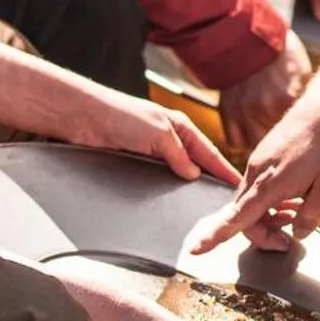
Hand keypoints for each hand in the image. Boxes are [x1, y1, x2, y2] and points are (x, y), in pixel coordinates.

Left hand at [74, 91, 241, 186]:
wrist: (82, 118)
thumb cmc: (118, 113)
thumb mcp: (158, 132)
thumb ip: (178, 154)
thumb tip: (193, 174)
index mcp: (179, 126)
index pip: (208, 152)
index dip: (223, 169)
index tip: (237, 184)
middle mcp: (167, 139)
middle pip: (195, 165)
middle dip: (208, 181)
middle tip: (223, 201)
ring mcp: (151, 153)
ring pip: (175, 175)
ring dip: (185, 188)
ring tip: (199, 207)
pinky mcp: (133, 164)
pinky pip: (156, 181)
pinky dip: (164, 190)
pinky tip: (169, 201)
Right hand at [192, 93, 319, 254]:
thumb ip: (311, 216)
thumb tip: (296, 233)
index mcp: (270, 183)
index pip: (236, 218)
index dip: (215, 236)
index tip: (195, 249)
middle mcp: (257, 172)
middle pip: (244, 215)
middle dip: (262, 233)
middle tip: (288, 240)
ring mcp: (258, 161)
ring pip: (251, 200)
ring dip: (268, 216)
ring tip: (297, 212)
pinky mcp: (263, 154)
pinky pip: (257, 185)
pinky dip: (270, 199)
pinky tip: (293, 197)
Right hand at [215, 34, 312, 153]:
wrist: (248, 37)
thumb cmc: (280, 55)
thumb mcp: (303, 74)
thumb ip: (305, 101)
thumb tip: (313, 122)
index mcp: (287, 98)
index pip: (299, 135)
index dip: (302, 138)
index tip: (305, 137)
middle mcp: (263, 109)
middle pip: (277, 146)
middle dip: (283, 144)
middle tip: (288, 137)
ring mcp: (243, 112)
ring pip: (255, 147)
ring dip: (262, 142)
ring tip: (268, 130)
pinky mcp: (227, 113)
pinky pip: (235, 141)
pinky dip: (243, 138)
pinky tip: (251, 127)